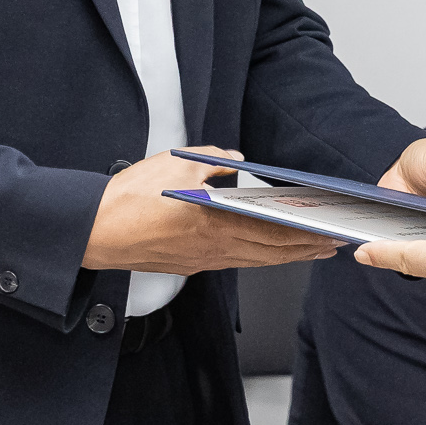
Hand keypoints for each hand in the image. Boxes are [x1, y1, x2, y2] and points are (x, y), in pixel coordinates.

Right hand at [81, 147, 340, 273]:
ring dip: (286, 257)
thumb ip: (213, 160)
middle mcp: (214, 248)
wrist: (95, 232)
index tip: (327, 231)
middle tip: (330, 245)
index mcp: (216, 222)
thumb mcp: (175, 165)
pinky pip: (236, 264)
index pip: (273, 231)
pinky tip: (266, 254)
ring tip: (309, 252)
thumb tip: (236, 159)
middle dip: (305, 249)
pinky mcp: (190, 265)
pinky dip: (259, 260)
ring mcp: (203, 260)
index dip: (304, 233)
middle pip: (271, 253)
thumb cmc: (129, 200)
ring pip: (255, 261)